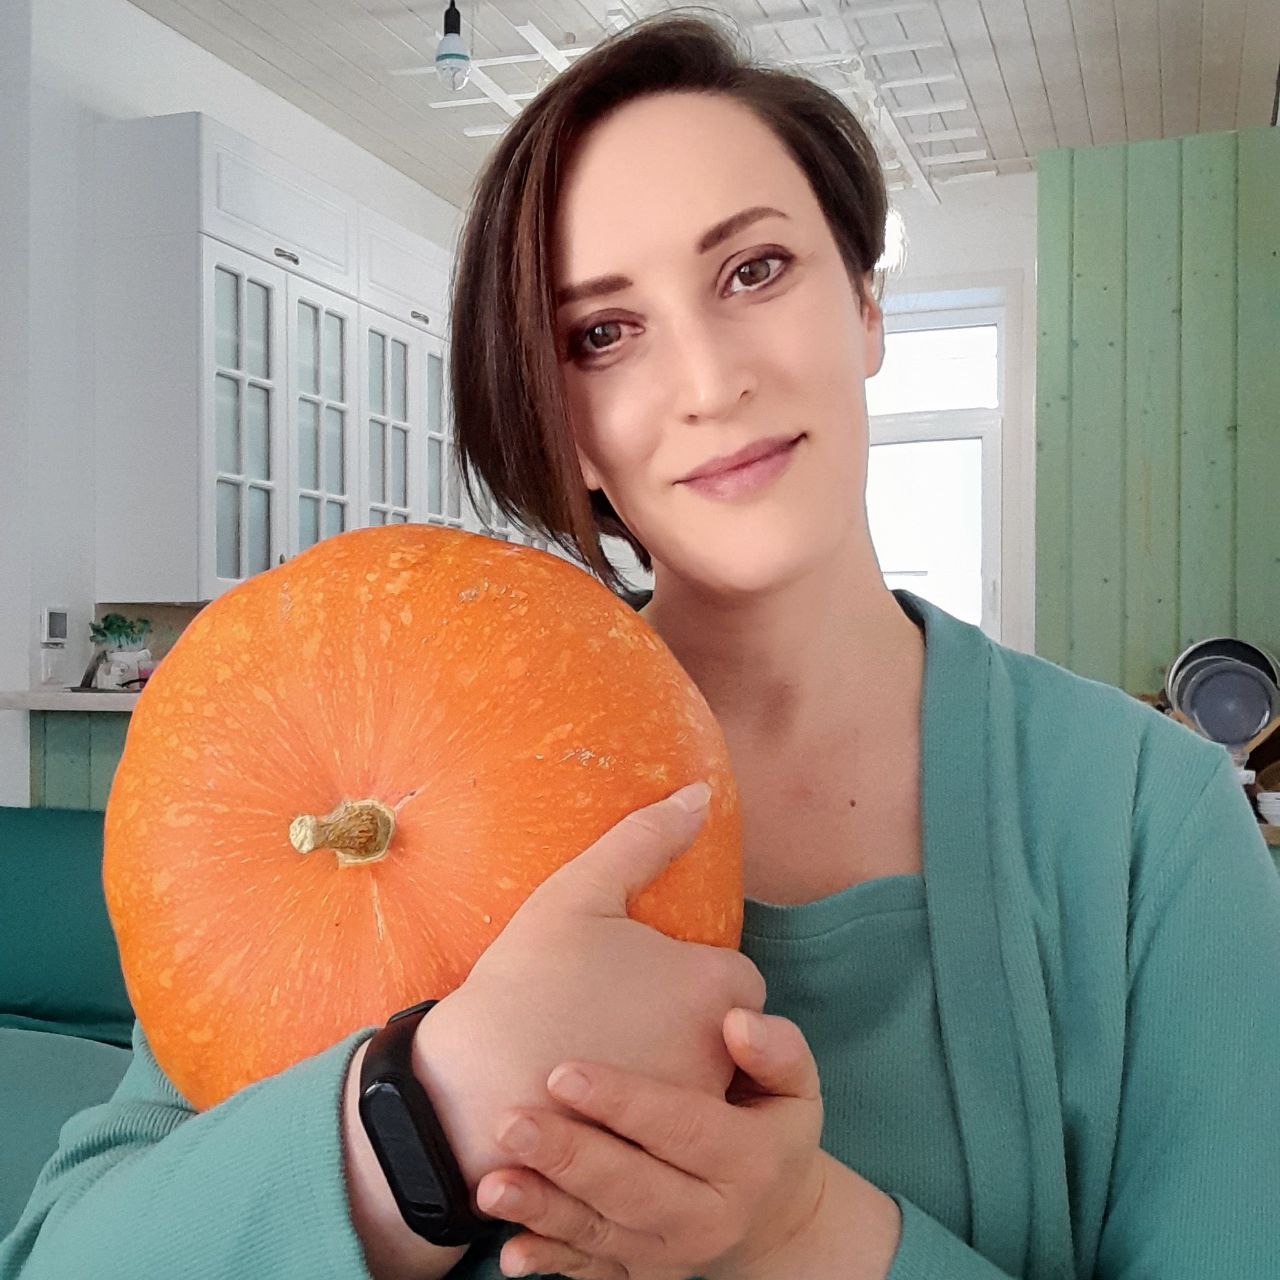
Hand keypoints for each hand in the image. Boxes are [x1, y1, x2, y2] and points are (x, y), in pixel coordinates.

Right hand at [413, 782, 765, 1205]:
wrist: (466, 1091)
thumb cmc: (525, 981)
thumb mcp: (579, 894)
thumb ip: (645, 839)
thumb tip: (699, 791)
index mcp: (714, 987)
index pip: (738, 981)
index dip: (690, 978)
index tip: (642, 981)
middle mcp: (721, 1058)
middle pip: (727, 1040)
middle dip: (689, 1032)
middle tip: (621, 1022)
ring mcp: (692, 1120)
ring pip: (704, 1094)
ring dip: (672, 1081)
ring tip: (608, 1063)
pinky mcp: (660, 1170)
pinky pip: (673, 1145)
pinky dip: (647, 1133)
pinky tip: (599, 1116)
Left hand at [475, 1006, 827, 1279]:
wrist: (777, 1215)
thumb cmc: (773, 1122)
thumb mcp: (795, 1085)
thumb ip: (775, 1049)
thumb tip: (737, 1021)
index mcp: (749, 1161)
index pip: (682, 1127)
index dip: (624, 1102)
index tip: (562, 1072)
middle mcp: (710, 1217)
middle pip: (633, 1187)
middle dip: (568, 1157)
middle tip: (509, 1123)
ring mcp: (672, 1254)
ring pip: (603, 1233)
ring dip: (544, 1210)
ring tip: (490, 1184)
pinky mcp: (642, 1275)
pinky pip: (592, 1272)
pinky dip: (550, 1261)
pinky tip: (508, 1250)